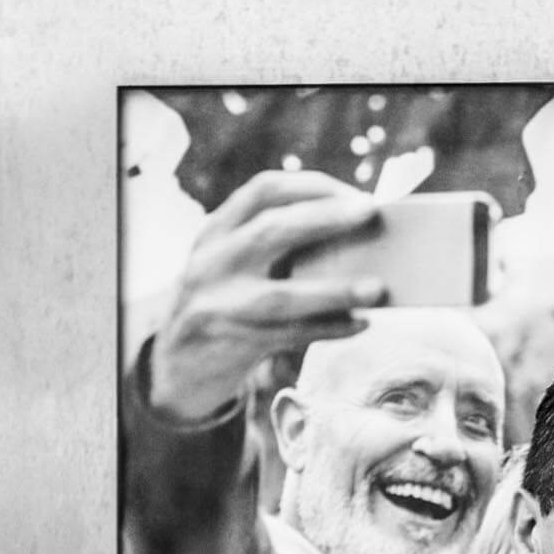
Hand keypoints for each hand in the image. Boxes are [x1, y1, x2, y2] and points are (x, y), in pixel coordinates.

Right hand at [149, 171, 385, 422]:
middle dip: (325, 219)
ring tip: (377, 288)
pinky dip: (327, 329)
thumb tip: (356, 244)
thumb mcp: (233, 267)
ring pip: (281, 295)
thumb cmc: (225, 306)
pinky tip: (359, 324)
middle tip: (371, 214)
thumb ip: (276, 251)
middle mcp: (211, 262)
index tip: (354, 194)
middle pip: (271, 231)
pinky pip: (288, 336)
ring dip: (334, 291)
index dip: (311, 186)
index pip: (263, 191)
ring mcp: (217, 306)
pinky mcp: (230, 345)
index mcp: (215, 232)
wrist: (175, 366)